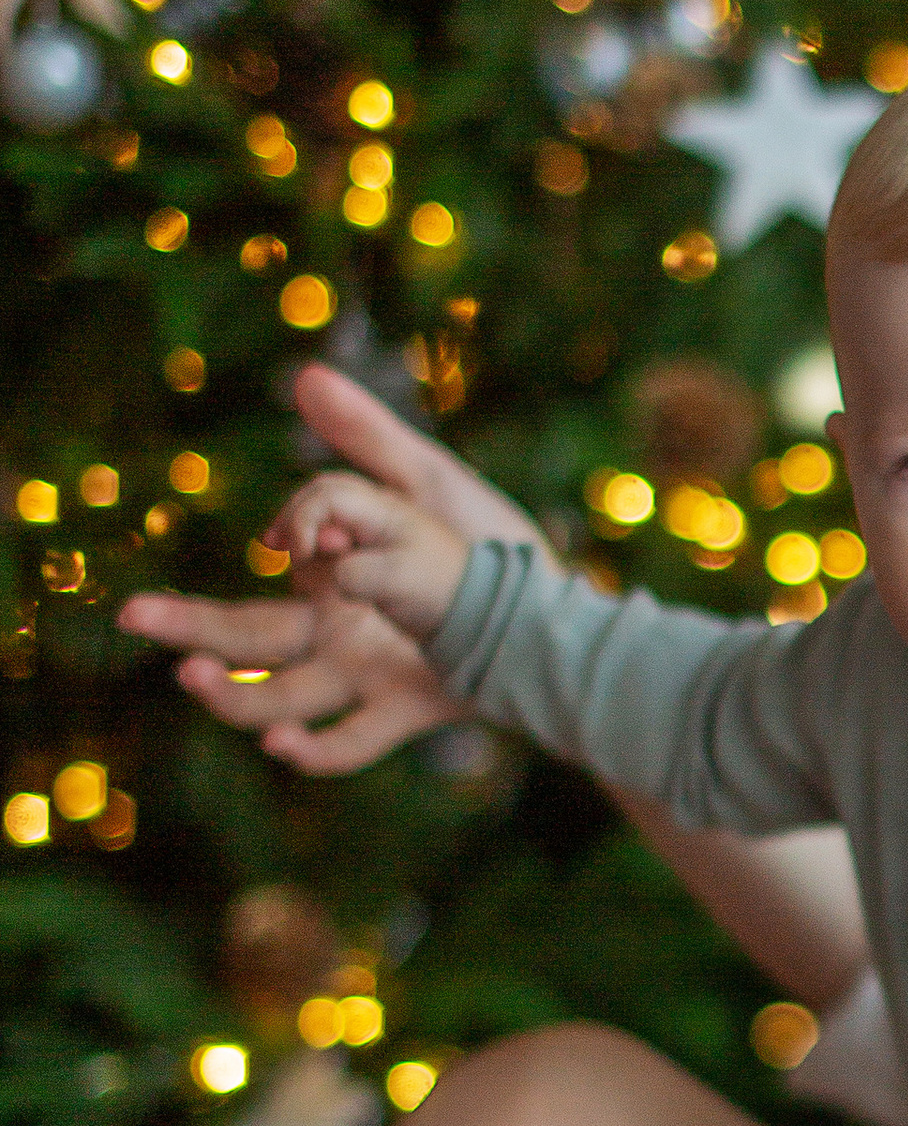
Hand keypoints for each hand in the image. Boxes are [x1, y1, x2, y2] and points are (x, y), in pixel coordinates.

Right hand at [122, 361, 542, 772]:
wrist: (558, 609)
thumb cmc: (488, 543)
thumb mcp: (427, 480)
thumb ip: (365, 438)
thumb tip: (303, 376)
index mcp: (333, 580)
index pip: (288, 562)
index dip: (299, 537)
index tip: (316, 533)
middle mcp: (339, 633)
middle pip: (251, 634)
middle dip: (187, 625)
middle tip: (131, 615)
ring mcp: (369, 675)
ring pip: (283, 694)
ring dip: (231, 694)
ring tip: (191, 677)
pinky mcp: (410, 709)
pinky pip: (354, 742)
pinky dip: (316, 750)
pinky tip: (285, 745)